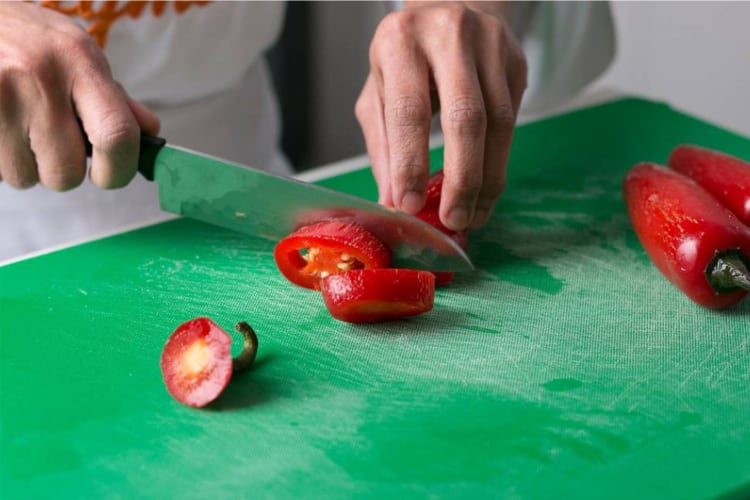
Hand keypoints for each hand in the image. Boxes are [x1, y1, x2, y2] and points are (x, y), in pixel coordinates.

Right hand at [0, 3, 158, 190]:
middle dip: (63, 171)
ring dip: (27, 165)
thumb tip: (148, 132)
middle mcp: (41, 78)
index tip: (110, 176)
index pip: (116, 135)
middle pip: (66, 172)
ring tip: (19, 128)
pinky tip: (2, 128)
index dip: (118, 170)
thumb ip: (112, 96)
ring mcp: (0, 96)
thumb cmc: (26, 40)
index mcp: (80, 61)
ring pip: (26, 177)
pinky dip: (2, 159)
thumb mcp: (75, 53)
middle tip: (52, 144)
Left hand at [356, 1, 526, 230]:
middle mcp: (449, 37)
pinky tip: (485, 191)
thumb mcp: (379, 91)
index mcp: (401, 41)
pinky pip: (511, 122)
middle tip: (452, 220)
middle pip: (465, 117)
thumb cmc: (406, 56)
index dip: (410, 163)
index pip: (409, 110)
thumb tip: (393, 200)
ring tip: (470, 216)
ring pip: (498, 124)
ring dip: (486, 180)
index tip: (409, 205)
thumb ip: (383, 144)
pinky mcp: (517, 62)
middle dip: (461, 178)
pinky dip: (498, 164)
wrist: (452, 4)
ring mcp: (491, 46)